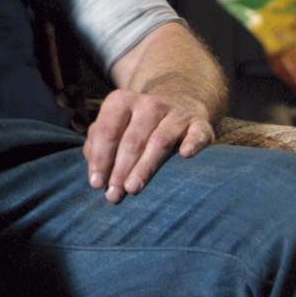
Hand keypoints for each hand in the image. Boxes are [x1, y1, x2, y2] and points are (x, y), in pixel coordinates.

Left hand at [83, 88, 214, 202]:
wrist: (179, 103)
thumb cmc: (137, 125)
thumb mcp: (114, 127)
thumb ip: (98, 145)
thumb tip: (96, 171)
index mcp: (122, 101)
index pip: (107, 131)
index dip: (100, 159)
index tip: (96, 184)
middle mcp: (149, 104)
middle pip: (132, 140)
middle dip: (120, 169)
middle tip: (114, 195)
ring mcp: (176, 113)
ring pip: (160, 141)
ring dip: (145, 166)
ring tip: (133, 188)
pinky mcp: (200, 124)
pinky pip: (197, 133)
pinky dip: (192, 143)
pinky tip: (185, 155)